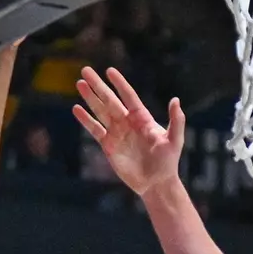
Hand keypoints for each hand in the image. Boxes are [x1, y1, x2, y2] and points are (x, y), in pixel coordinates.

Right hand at [73, 67, 184, 197]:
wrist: (156, 183)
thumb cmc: (168, 162)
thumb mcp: (175, 140)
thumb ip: (176, 121)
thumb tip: (176, 100)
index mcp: (142, 118)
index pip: (128, 96)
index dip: (119, 83)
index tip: (110, 70)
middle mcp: (127, 122)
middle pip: (110, 100)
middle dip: (98, 85)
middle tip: (85, 70)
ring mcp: (117, 132)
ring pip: (100, 111)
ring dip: (89, 98)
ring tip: (79, 83)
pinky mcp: (108, 145)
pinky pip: (95, 129)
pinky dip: (85, 119)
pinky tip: (76, 109)